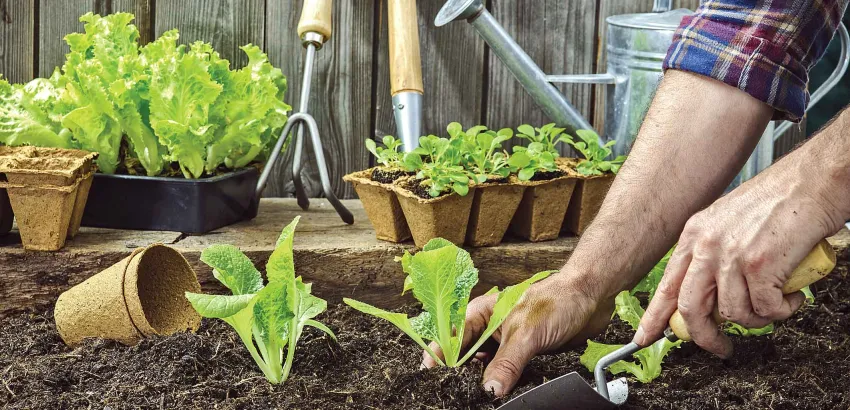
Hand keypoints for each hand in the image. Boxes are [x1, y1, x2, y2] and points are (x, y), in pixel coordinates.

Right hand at [421, 275, 613, 396]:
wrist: (592, 297)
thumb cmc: (557, 300)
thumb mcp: (526, 334)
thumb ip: (506, 364)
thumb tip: (489, 390)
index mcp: (482, 313)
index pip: (451, 338)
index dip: (439, 357)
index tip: (430, 377)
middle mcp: (491, 328)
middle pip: (466, 356)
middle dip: (461, 374)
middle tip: (456, 392)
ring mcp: (507, 342)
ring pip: (486, 367)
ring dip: (483, 381)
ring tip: (476, 396)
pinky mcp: (525, 355)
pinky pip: (507, 374)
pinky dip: (504, 384)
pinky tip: (502, 394)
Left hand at [634, 161, 842, 356]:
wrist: (812, 181)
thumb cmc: (779, 201)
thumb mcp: (728, 223)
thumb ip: (713, 255)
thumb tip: (711, 295)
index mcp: (694, 234)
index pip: (667, 285)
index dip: (655, 316)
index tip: (645, 337)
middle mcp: (706, 245)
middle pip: (690, 308)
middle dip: (704, 336)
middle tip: (721, 348)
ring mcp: (731, 255)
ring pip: (733, 314)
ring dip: (758, 319)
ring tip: (775, 304)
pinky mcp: (759, 265)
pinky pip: (765, 309)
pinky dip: (782, 310)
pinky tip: (792, 295)